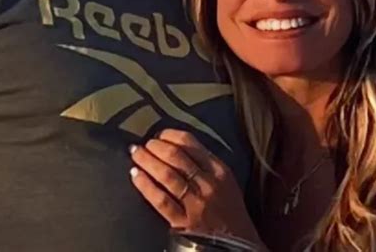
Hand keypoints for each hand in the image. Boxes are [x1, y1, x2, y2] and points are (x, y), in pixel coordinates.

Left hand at [129, 129, 263, 247]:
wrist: (240, 244)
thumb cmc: (231, 211)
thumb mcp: (226, 181)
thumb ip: (207, 164)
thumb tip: (180, 147)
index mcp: (218, 169)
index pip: (191, 144)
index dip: (170, 135)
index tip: (159, 134)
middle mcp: (207, 183)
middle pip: (176, 156)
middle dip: (156, 146)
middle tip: (144, 143)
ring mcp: (195, 203)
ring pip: (167, 175)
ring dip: (148, 161)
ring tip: (136, 154)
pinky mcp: (184, 222)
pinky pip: (161, 200)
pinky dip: (146, 186)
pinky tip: (136, 176)